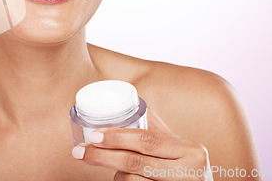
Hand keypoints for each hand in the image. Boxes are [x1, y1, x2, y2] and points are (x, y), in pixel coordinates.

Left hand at [72, 107, 212, 179]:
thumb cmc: (186, 169)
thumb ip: (156, 128)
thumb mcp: (179, 147)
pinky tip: (121, 178)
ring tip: (111, 168)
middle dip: (102, 156)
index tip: (93, 134)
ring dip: (115, 174)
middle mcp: (190, 174)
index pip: (147, 140)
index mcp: (191, 151)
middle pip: (135, 162)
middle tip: (79, 152)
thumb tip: (130, 99)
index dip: (117, 137)